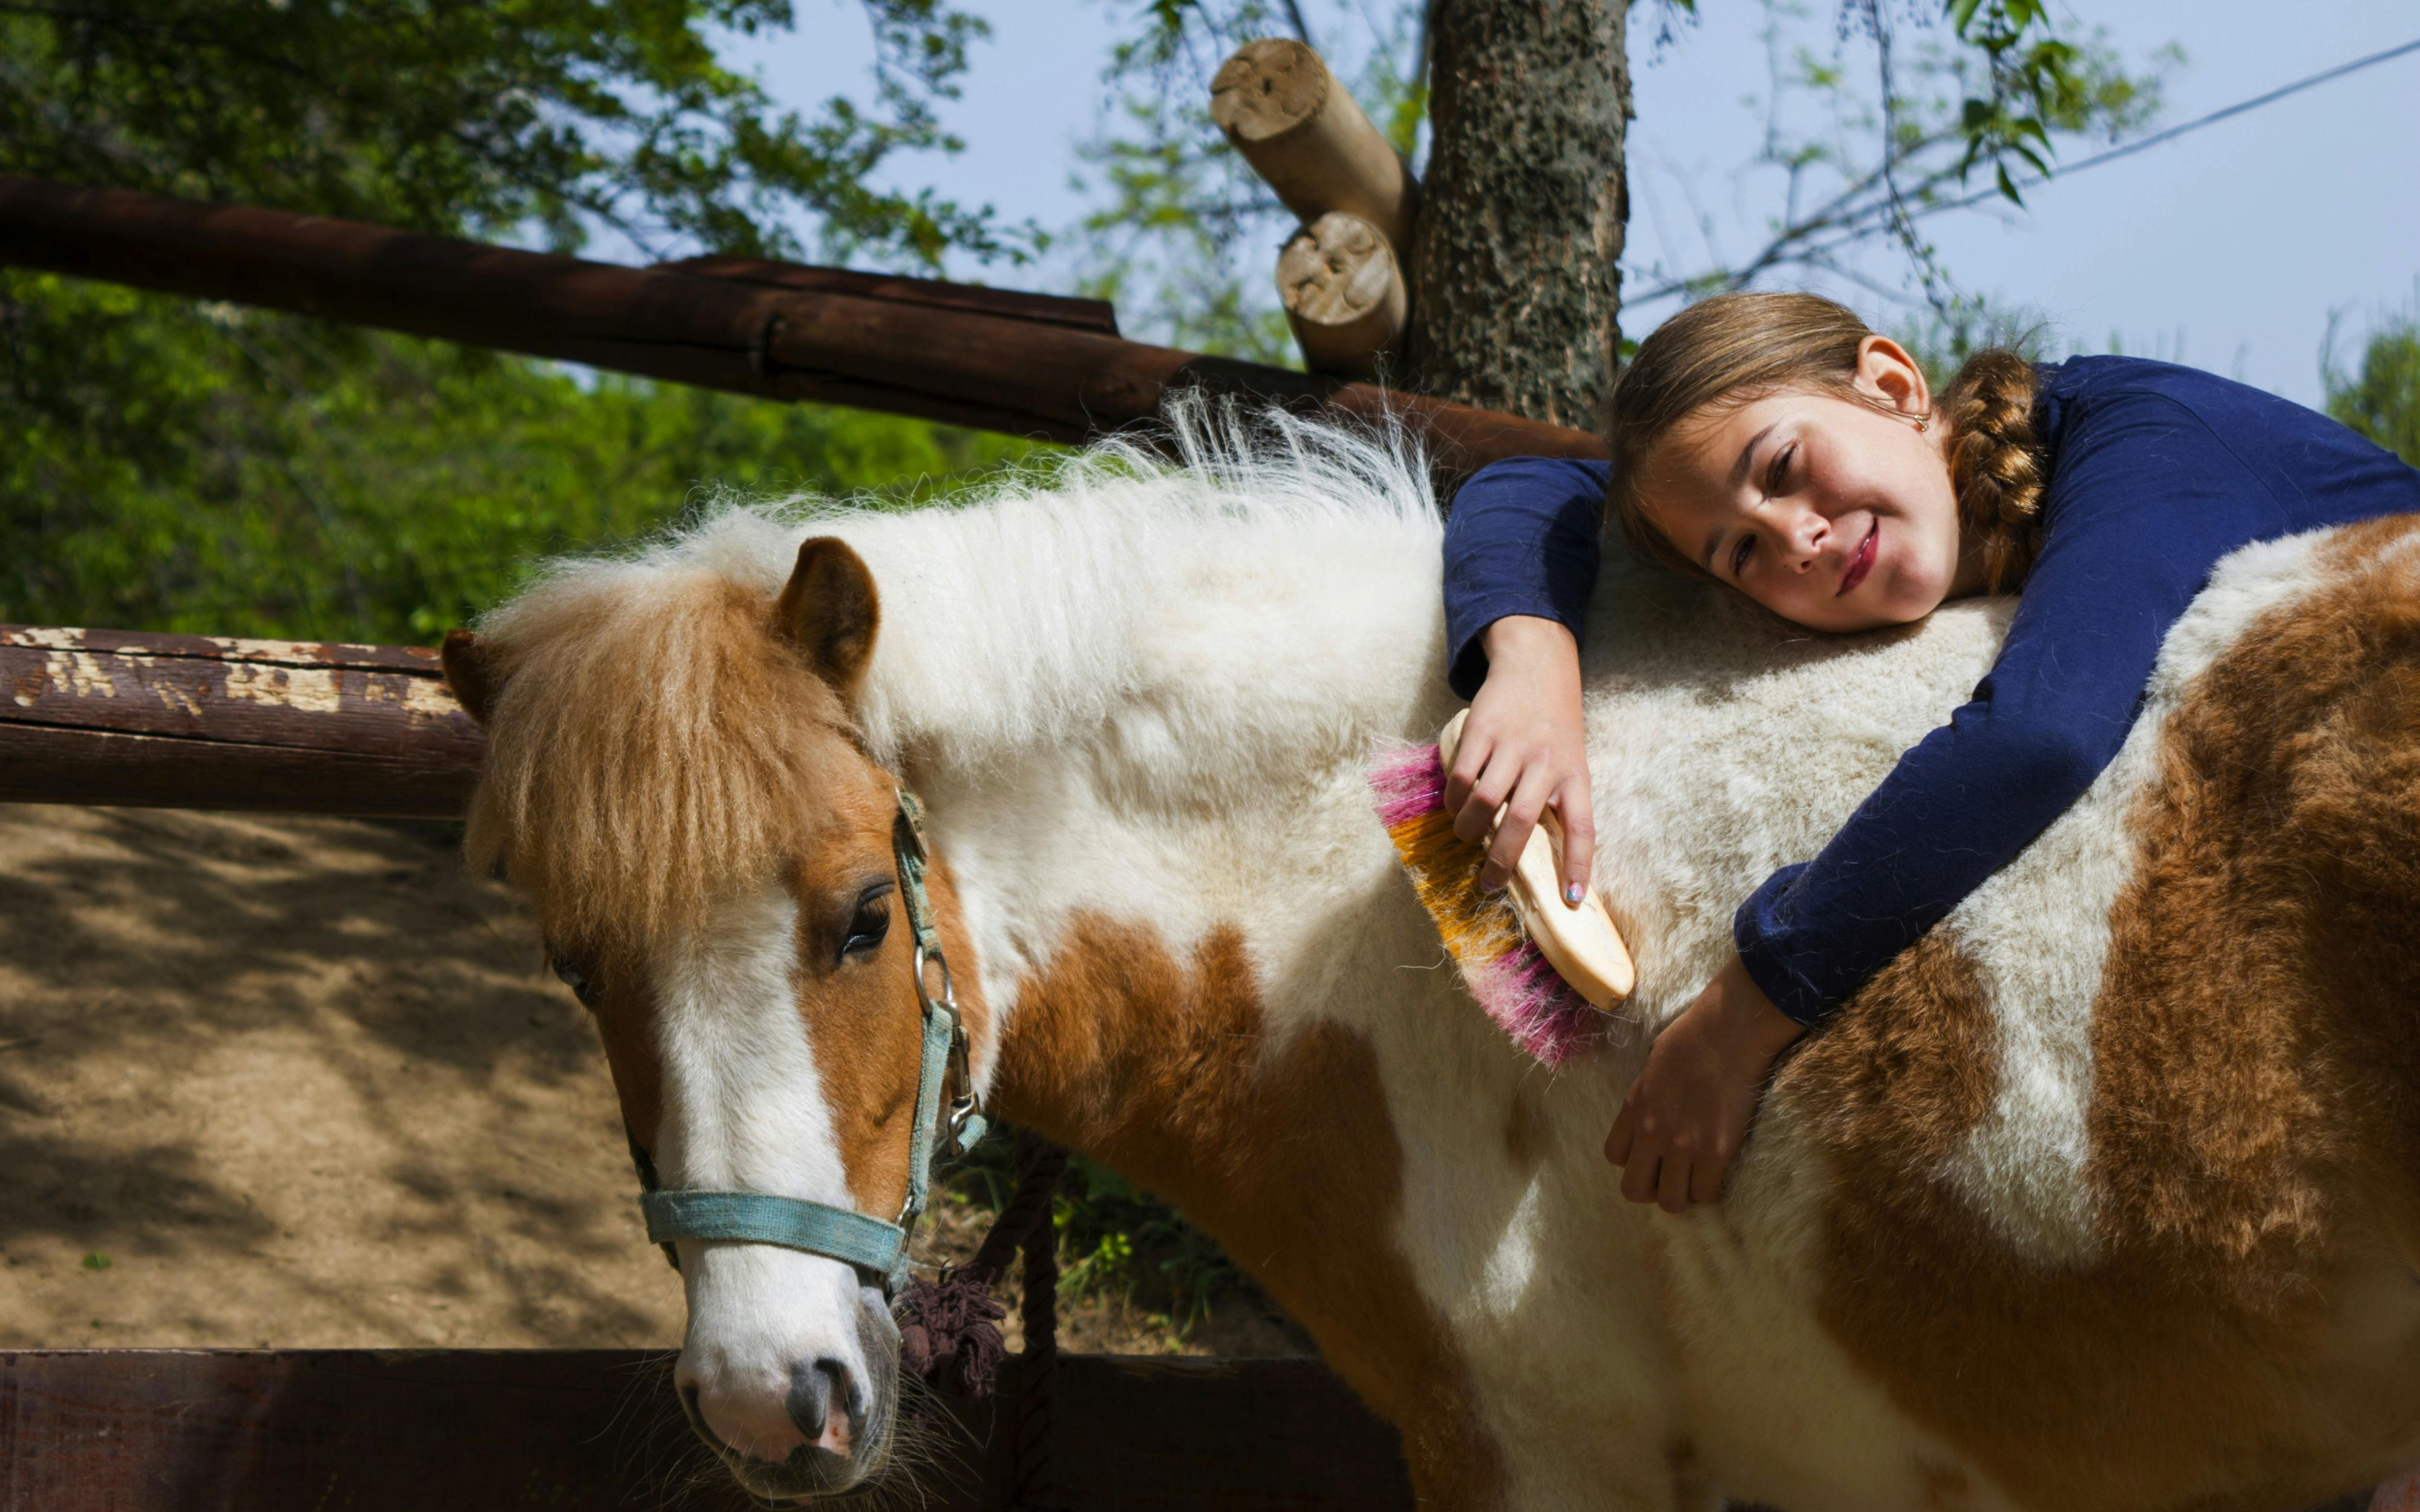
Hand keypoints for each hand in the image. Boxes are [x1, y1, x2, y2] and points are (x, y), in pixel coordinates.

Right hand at [1445, 615, 1594, 897]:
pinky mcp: (1482, 730)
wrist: (1537, 665)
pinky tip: (1454, 806)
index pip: (1582, 826)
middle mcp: (1547, 760)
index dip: (1578, 866)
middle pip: (1521, 820)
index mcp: (1576, 774)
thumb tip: (1540, 854)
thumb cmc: (1555, 724)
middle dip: (1502, 861)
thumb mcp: (1570, 760)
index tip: (1572, 901)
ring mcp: (1513, 744)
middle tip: (1489, 884)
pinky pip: (1462, 777)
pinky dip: (1454, 800)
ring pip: (1484, 801)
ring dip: (1468, 829)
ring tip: (1466, 837)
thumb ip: (1558, 799)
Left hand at [1604, 954, 1804, 1211]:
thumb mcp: (1653, 1064)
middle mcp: (1651, 1133)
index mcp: (1633, 1108)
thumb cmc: (1693, 1037)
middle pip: (1634, 1190)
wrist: (1729, 1033)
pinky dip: (1710, 1189)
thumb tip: (1656, 1104)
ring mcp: (1683, 1146)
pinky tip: (1717, 1171)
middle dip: (1653, 1188)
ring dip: (1683, 1195)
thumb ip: (1648, 1093)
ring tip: (1696, 1178)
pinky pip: (1705, 1193)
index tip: (1653, 1154)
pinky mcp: (1715, 1153)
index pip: (1615, 1157)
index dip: (1634, 1160)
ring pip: (1671, 1203)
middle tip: (1673, 1176)